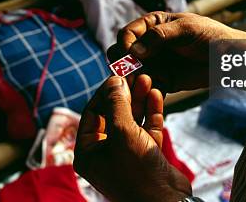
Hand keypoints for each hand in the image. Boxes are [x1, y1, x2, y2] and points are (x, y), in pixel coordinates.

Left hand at [74, 75, 191, 201]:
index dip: (104, 91)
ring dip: (139, 99)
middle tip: (135, 73)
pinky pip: (146, 128)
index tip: (118, 74)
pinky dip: (151, 112)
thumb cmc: (137, 171)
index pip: (92, 112)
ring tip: (147, 78)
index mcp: (88, 151)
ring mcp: (127, 153)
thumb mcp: (122, 132)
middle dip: (125, 93)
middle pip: (113, 114)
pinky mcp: (147, 154)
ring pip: (131, 119)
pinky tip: (156, 94)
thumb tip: (114, 79)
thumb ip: (117, 103)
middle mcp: (105, 152)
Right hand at [107, 12, 245, 92]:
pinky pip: (147, 87)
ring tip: (139, 84)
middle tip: (127, 72)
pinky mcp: (164, 81)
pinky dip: (144, 91)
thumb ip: (159, 37)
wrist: (231, 59)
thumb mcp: (186, 29)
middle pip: (123, 53)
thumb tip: (133, 51)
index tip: (129, 55)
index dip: (125, 44)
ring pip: (132, 72)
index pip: (128, 33)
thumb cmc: (211, 36)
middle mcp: (149, 44)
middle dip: (122, 63)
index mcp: (153, 24)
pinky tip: (150, 92)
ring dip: (131, 79)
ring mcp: (155, 63)